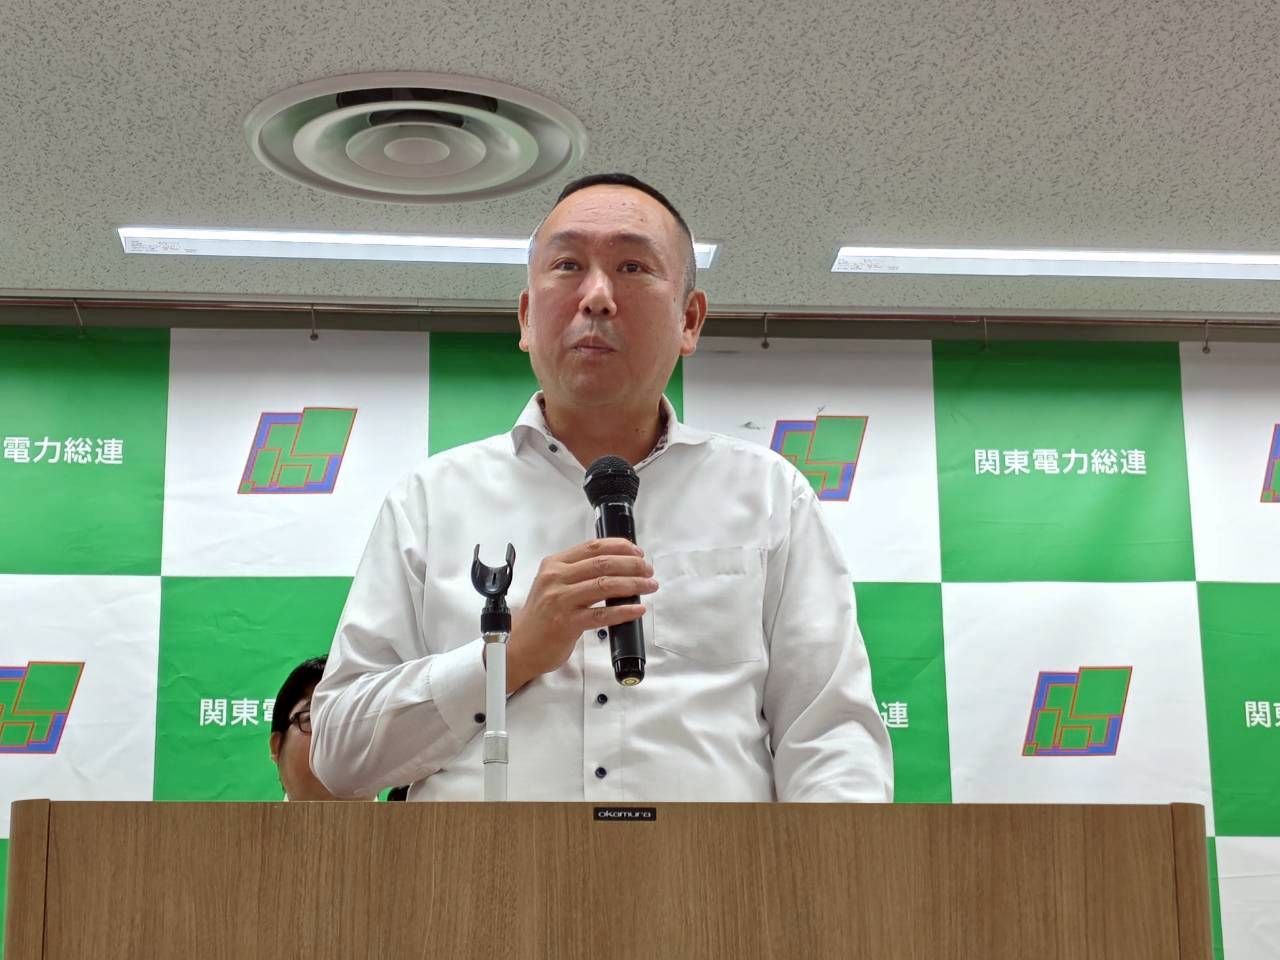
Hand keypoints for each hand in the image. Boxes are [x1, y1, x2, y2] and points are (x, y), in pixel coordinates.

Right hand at [501, 538, 656, 692]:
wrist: (519, 646)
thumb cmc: (540, 617)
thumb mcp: (552, 585)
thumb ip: (577, 573)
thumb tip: (616, 566)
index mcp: (554, 564)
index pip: (593, 547)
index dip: (620, 547)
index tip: (637, 552)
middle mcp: (555, 579)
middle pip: (603, 563)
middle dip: (632, 565)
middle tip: (648, 570)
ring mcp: (560, 600)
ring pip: (605, 585)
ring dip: (633, 584)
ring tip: (649, 586)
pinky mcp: (567, 623)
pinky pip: (602, 614)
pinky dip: (624, 611)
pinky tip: (637, 609)